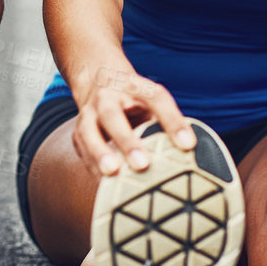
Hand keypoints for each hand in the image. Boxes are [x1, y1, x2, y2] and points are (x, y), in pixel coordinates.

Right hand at [73, 64, 194, 176]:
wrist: (99, 80)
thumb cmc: (136, 100)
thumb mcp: (153, 101)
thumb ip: (168, 122)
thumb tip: (188, 154)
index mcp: (135, 87)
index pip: (156, 99)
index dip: (172, 122)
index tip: (188, 145)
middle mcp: (107, 97)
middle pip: (112, 115)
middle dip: (126, 140)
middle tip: (142, 164)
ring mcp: (88, 113)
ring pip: (89, 133)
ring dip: (100, 155)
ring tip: (113, 173)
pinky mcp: (78, 132)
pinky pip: (83, 151)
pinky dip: (93, 167)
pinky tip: (106, 185)